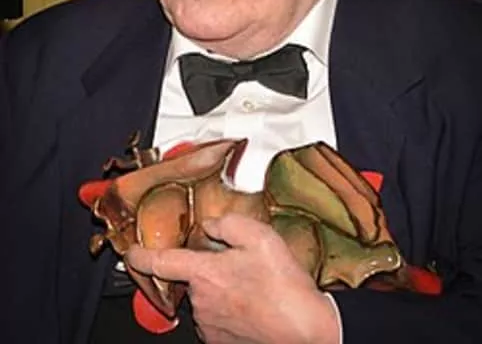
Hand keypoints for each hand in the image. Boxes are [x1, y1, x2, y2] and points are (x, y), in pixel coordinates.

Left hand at [126, 212, 340, 343]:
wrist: (307, 333)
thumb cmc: (285, 287)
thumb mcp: (261, 237)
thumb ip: (228, 223)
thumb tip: (212, 225)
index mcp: (204, 273)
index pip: (160, 261)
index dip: (141, 255)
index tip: (132, 251)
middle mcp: (200, 302)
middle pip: (193, 277)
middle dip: (211, 268)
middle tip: (242, 264)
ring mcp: (210, 326)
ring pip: (207, 298)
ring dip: (223, 289)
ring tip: (255, 286)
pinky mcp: (222, 342)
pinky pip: (218, 319)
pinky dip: (231, 309)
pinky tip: (255, 304)